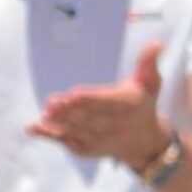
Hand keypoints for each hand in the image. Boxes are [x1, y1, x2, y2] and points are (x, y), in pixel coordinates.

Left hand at [28, 41, 171, 169]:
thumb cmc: (143, 105)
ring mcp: (98, 140)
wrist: (145, 144)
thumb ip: (148, 62)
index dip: (90, 99)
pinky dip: (49, 136)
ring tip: (45, 113)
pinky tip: (32, 128)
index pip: (107, 103)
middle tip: (52, 101)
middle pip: (88, 118)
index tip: (73, 94)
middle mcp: (113, 126)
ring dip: (59, 123)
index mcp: (127, 107)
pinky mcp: (86, 148)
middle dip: (70, 111)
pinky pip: (66, 142)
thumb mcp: (150, 83)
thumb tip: (158, 42)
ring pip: (76, 131)